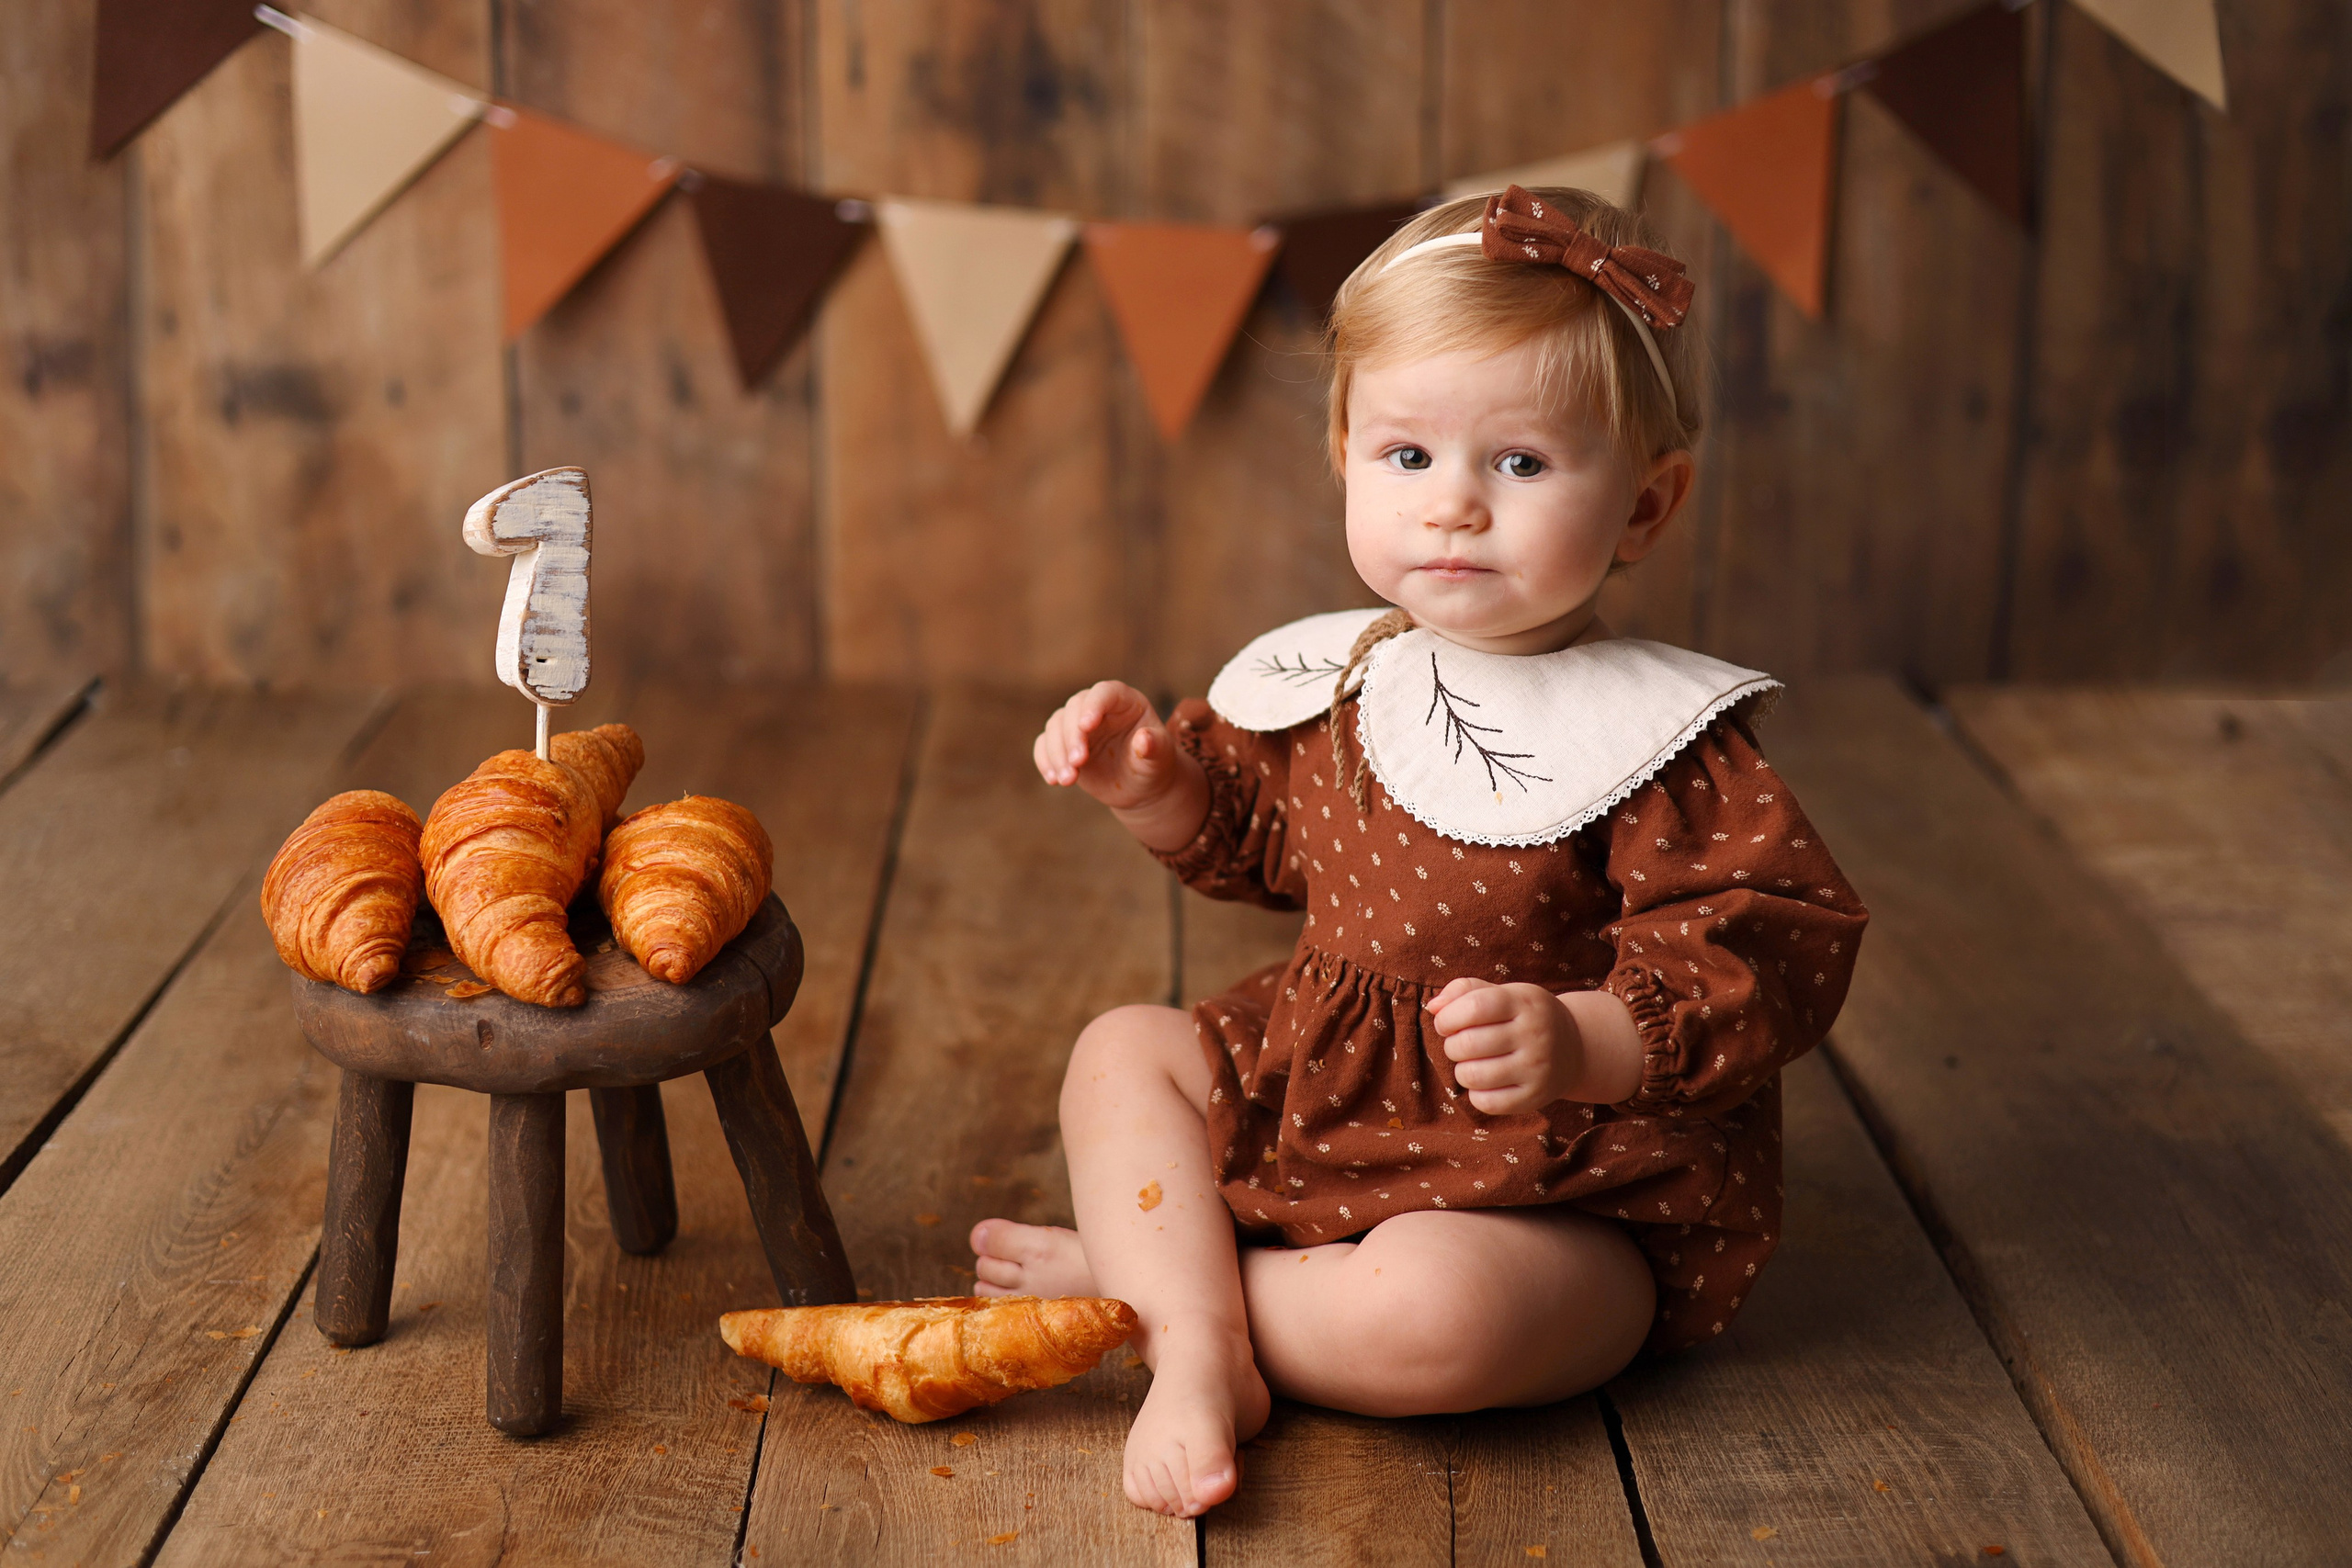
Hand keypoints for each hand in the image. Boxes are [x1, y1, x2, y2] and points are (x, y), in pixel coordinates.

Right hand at [1034, 681, 1209, 852]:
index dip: (1094, 705)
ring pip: (1055, 726)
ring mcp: (1077, 725)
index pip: (1104, 692)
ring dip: (1057, 753)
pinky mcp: (1064, 744)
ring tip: (1068, 780)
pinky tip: (1053, 779)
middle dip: (1072, 736)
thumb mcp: (1160, 758)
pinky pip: (1045, 745)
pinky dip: (1045, 761)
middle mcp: (1098, 708)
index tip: (1086, 727)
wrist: (1140, 787)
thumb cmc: (1154, 765)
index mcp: (1125, 701)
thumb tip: (1144, 740)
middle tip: (1078, 763)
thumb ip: (1154, 747)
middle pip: (1074, 708)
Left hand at [1426, 980, 1580, 1114]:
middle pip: (1468, 1044)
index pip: (1475, 1007)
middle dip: (1451, 1045)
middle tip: (1460, 1044)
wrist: (1575, 1048)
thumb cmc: (1524, 1016)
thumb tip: (1433, 1007)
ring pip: (1472, 1075)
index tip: (1445, 1023)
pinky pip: (1486, 1103)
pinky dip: (1475, 1093)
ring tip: (1472, 1062)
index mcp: (1524, 1001)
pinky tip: (1485, 1082)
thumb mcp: (1504, 993)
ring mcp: (1537, 1068)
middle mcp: (1535, 1034)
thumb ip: (1465, 991)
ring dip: (1461, 1070)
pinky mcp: (1535, 1097)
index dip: (1448, 1017)